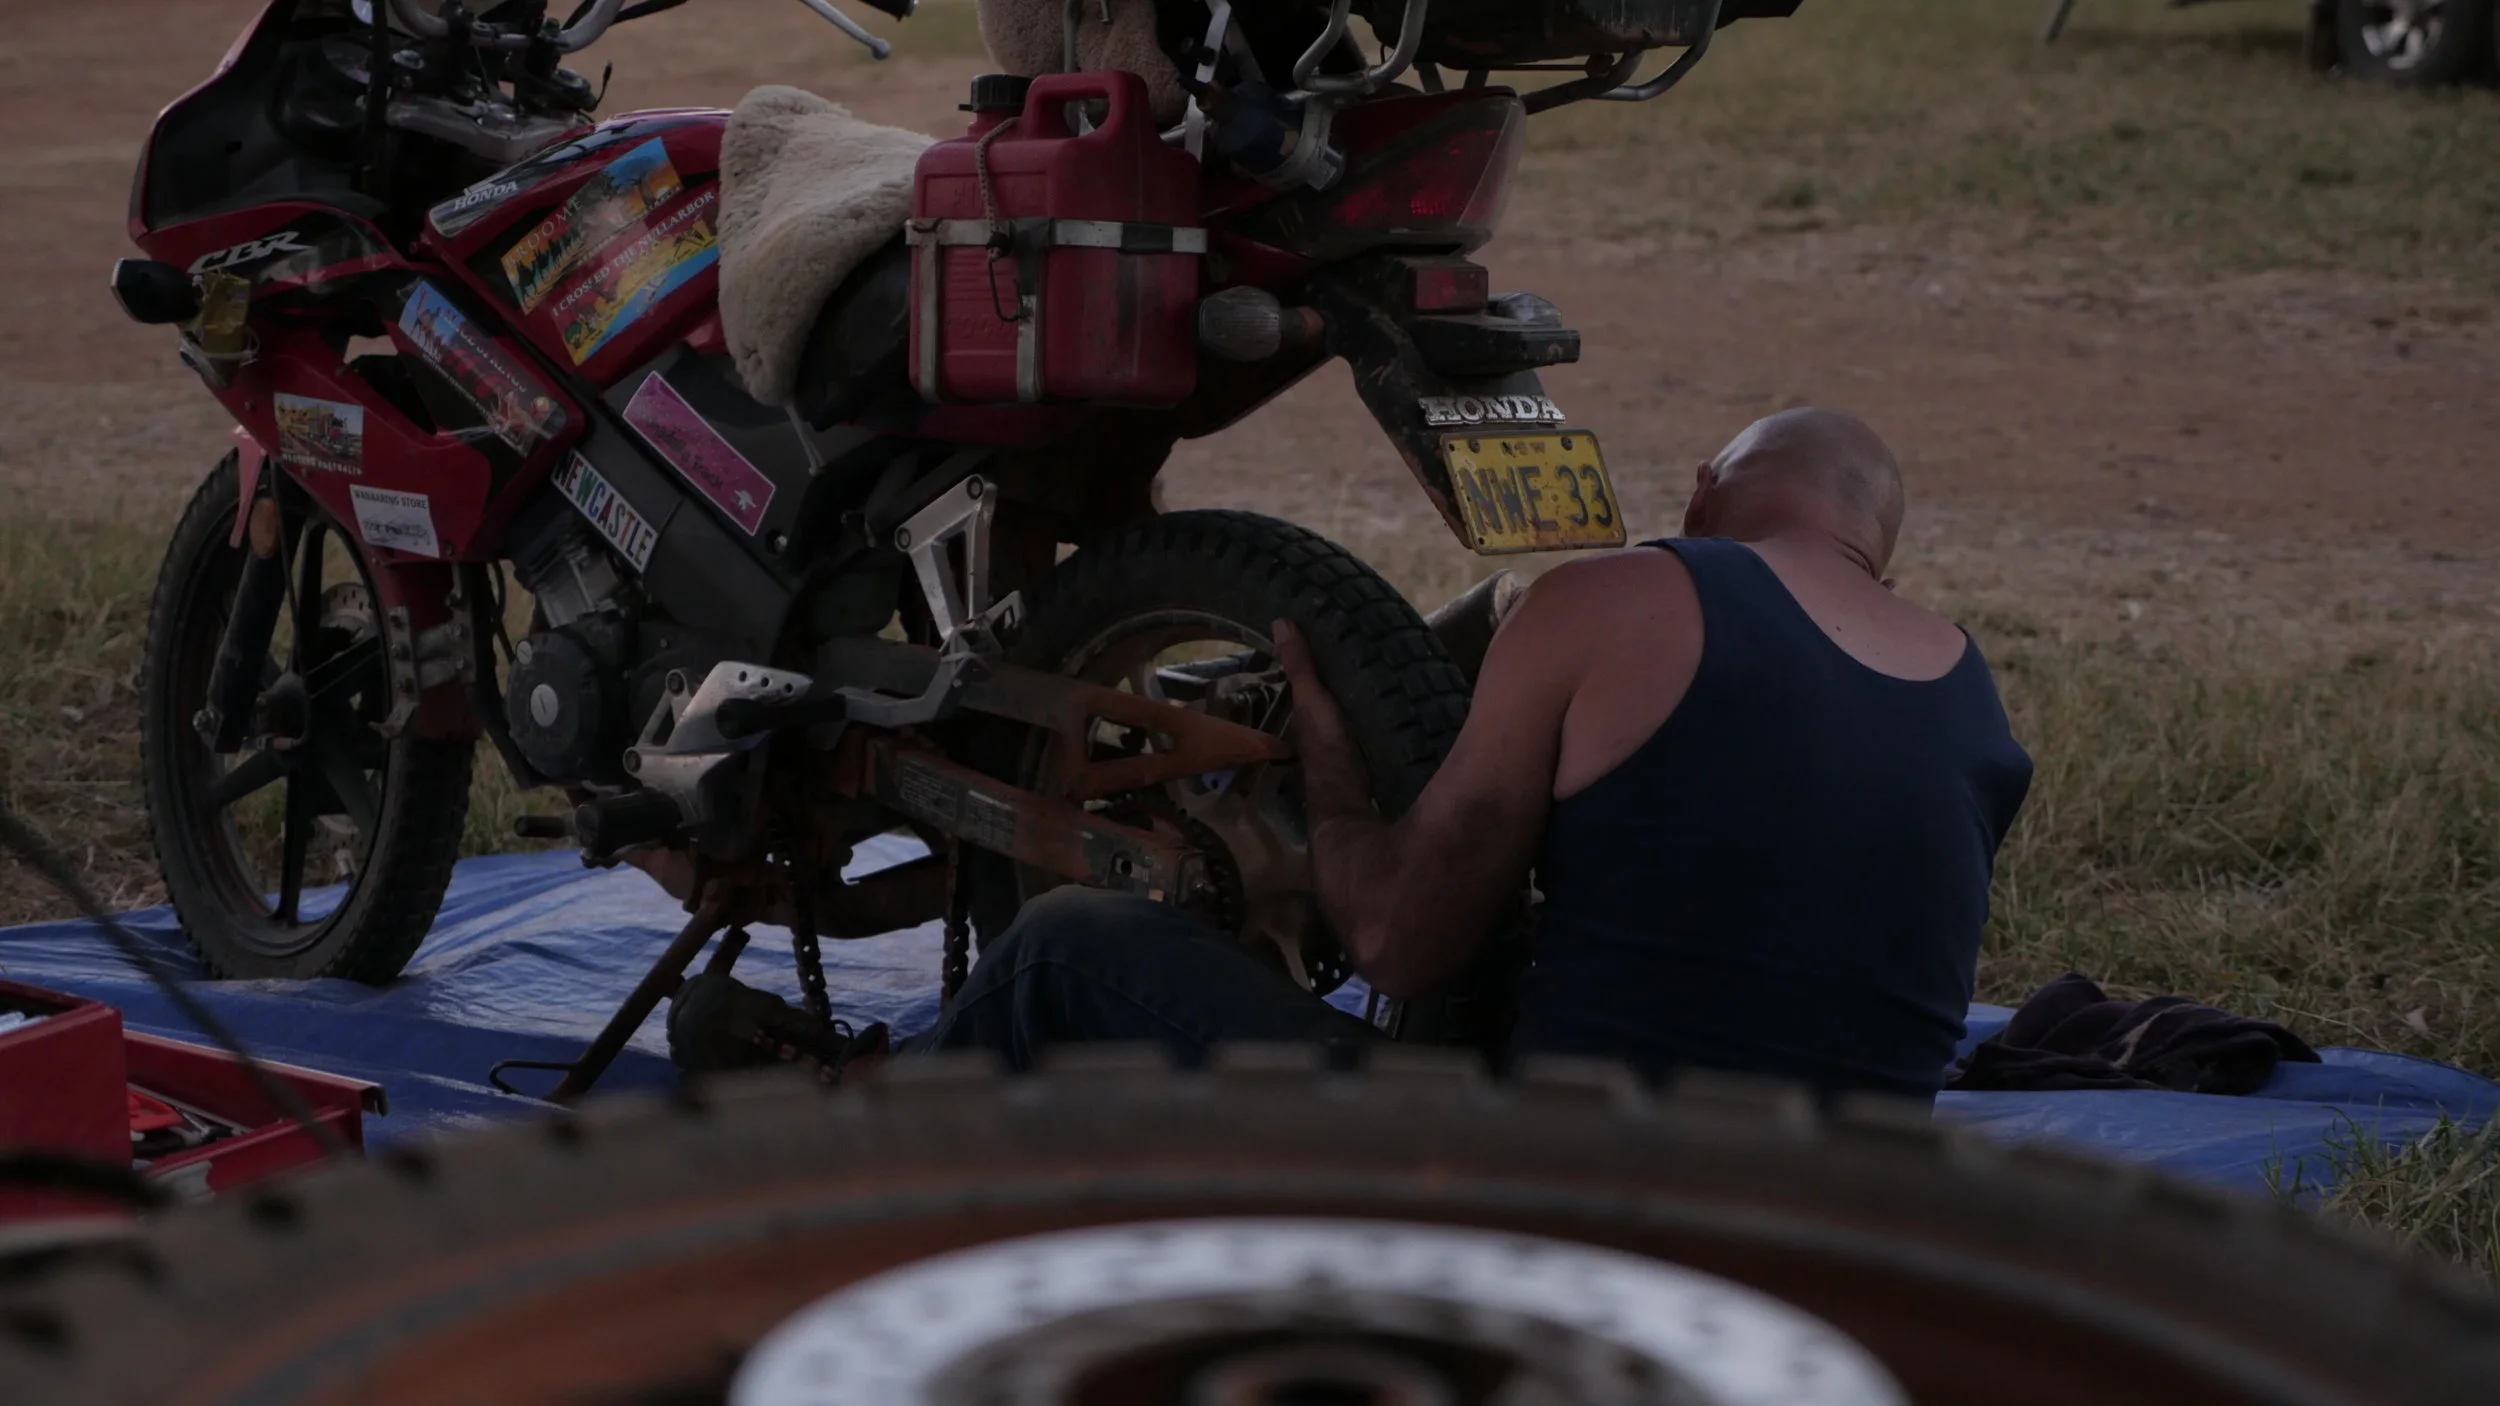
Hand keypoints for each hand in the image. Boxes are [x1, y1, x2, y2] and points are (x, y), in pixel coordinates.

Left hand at [1272, 618, 1370, 826]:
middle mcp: (1320, 723)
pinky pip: (1369, 720)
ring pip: (1350, 705)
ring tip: (1388, 662)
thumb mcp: (1312, 700)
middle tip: (1369, 640)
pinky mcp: (1366, 750)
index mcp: (1306, 709)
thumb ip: (1299, 666)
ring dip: (1361, 689)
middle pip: (1331, 689)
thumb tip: (1280, 621)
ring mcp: (1343, 739)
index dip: (1315, 652)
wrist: (1350, 795)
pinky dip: (1375, 707)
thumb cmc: (1326, 745)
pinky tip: (1394, 698)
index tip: (1332, 624)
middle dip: (1344, 670)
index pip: (1307, 674)